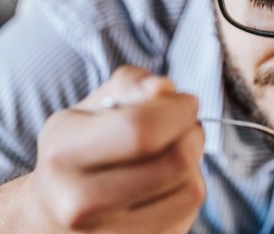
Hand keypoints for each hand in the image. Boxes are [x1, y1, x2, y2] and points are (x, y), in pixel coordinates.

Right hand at [22, 66, 204, 233]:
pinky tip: (168, 183)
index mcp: (65, 152)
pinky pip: (188, 214)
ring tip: (175, 153)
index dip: (179, 110)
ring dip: (195, 163)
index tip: (187, 103)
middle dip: (193, 133)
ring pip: (190, 190)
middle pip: (176, 162)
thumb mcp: (92, 107)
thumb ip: (130, 85)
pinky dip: (187, 191)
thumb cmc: (81, 149)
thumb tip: (164, 88)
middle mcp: (79, 201)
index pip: (143, 129)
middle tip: (186, 126)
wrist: (53, 212)